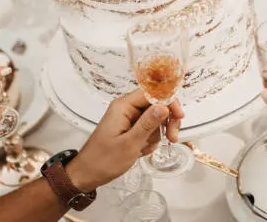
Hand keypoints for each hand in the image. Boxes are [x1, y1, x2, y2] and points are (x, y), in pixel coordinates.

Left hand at [68, 89, 183, 191]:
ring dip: (157, 133)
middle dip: (166, 120)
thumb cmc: (104, 160)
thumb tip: (164, 106)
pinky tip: (142, 150)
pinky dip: (149, 139)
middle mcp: (126, 108)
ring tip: (147, 148)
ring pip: (154, 118)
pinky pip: (147, 128)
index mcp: (123, 106)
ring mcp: (128, 118)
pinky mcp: (129, 128)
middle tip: (172, 138)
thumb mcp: (130, 144)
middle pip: (156, 104)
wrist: (87, 174)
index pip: (152, 93)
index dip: (169, 101)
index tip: (179, 116)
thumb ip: (148, 124)